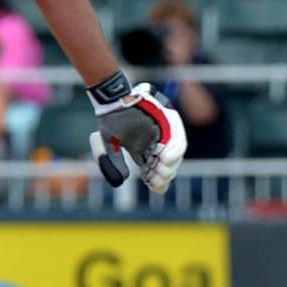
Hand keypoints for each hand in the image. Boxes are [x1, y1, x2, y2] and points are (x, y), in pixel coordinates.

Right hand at [88, 72, 186, 193]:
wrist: (113, 99)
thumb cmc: (109, 121)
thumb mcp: (107, 147)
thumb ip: (111, 164)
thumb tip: (122, 181)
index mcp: (143, 149)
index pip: (156, 170)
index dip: (157, 181)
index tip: (153, 187)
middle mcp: (156, 142)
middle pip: (167, 165)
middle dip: (162, 176)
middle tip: (154, 179)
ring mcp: (164, 132)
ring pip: (175, 155)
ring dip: (170, 166)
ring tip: (160, 171)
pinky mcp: (170, 122)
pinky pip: (179, 141)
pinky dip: (174, 152)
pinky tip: (164, 159)